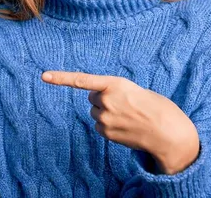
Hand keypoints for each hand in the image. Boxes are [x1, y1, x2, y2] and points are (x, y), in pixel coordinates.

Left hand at [41, 71, 199, 174]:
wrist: (167, 132)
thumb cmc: (155, 106)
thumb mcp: (135, 90)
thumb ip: (115, 92)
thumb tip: (100, 103)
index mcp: (115, 84)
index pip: (83, 80)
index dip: (61, 78)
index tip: (44, 75)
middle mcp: (106, 101)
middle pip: (92, 98)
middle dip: (103, 100)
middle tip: (124, 103)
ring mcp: (105, 118)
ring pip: (96, 113)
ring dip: (106, 113)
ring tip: (127, 116)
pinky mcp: (106, 133)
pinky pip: (100, 126)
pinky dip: (109, 126)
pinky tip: (125, 126)